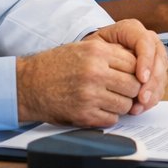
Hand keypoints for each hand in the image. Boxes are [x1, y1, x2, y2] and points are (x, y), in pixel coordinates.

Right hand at [16, 33, 144, 126]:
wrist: (27, 84)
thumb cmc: (56, 65)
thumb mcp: (83, 48)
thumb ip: (110, 54)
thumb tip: (139, 63)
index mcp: (97, 52)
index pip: (135, 63)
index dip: (136, 72)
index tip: (131, 77)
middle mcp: (95, 72)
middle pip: (134, 85)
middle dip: (132, 91)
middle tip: (123, 92)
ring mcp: (89, 95)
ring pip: (125, 105)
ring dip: (121, 105)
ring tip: (109, 101)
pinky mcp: (83, 115)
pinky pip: (111, 119)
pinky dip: (108, 117)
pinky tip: (98, 110)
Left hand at [87, 19, 167, 114]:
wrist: (89, 61)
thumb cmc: (89, 54)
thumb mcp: (94, 49)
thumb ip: (110, 53)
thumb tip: (126, 68)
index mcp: (131, 29)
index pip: (145, 42)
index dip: (146, 61)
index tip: (141, 78)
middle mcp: (146, 40)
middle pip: (158, 59)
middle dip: (152, 81)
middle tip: (141, 97)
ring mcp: (153, 56)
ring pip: (162, 74)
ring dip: (153, 92)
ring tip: (138, 106)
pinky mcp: (154, 71)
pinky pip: (160, 84)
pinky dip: (152, 97)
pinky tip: (140, 106)